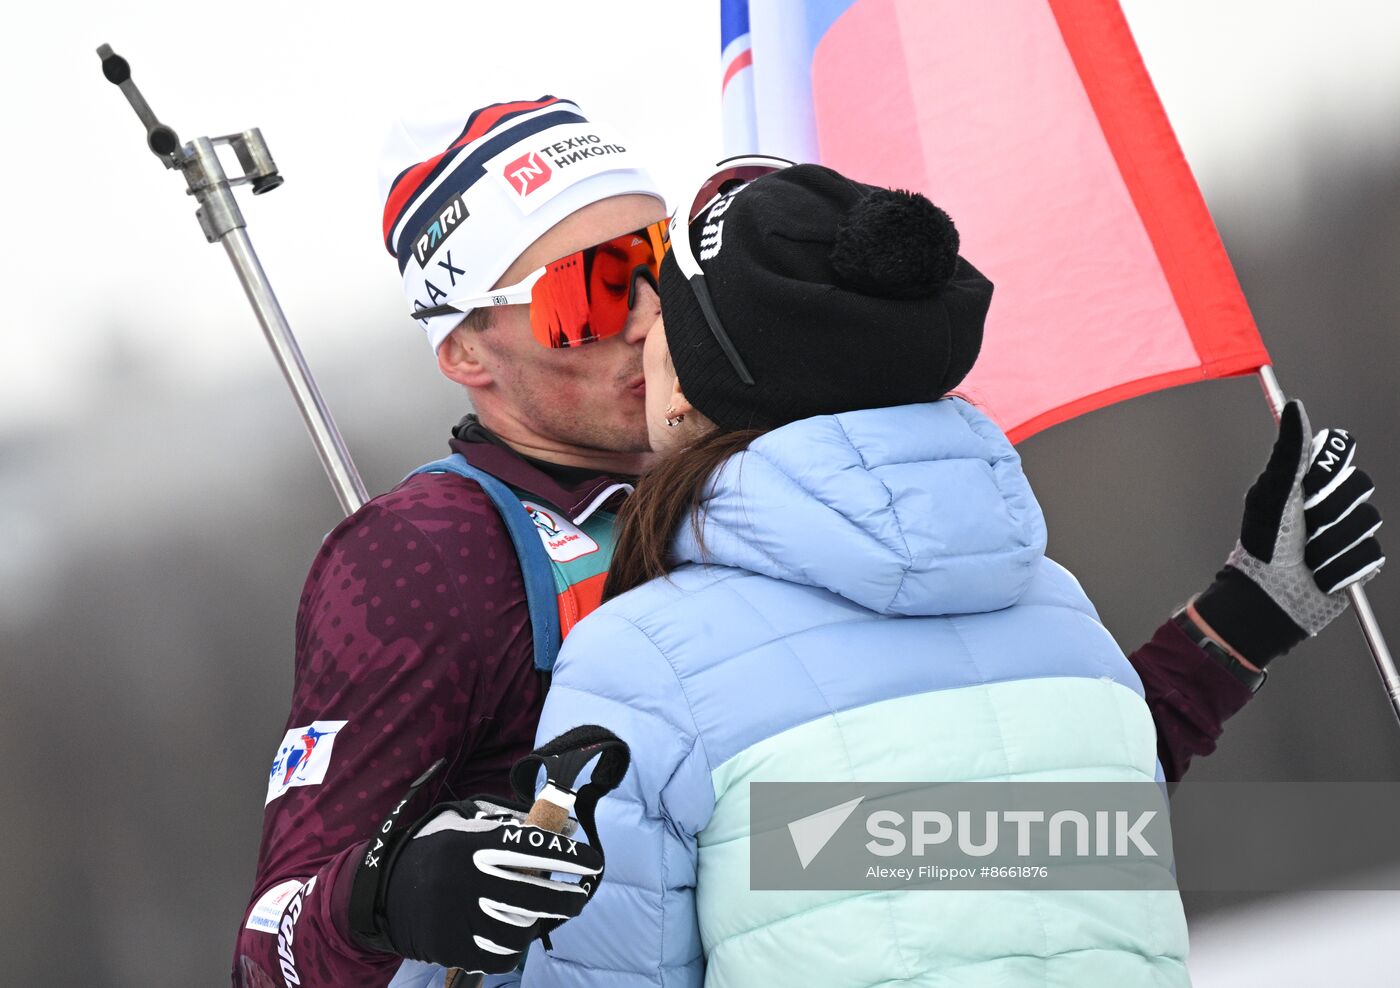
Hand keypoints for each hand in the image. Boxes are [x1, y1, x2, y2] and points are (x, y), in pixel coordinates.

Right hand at [356, 796, 601, 974]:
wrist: (383, 891)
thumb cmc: (438, 854)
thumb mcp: (466, 826)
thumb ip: (512, 825)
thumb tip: (566, 831)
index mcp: (471, 844)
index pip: (530, 847)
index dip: (567, 855)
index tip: (593, 860)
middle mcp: (465, 880)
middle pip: (534, 894)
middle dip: (567, 898)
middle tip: (579, 896)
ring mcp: (457, 916)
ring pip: (520, 928)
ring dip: (538, 923)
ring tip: (542, 915)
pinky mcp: (451, 947)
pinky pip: (500, 955)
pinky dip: (514, 948)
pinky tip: (517, 936)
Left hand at [1193, 399, 1384, 666]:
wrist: (1269, 600)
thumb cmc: (1263, 545)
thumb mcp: (1273, 494)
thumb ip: (1290, 451)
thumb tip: (1296, 406)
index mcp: (1305, 479)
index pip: (1340, 451)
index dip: (1330, 469)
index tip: (1308, 486)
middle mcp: (1328, 500)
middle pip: (1361, 486)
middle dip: (1328, 511)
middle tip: (1301, 529)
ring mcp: (1345, 530)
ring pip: (1368, 522)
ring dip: (1332, 545)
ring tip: (1307, 557)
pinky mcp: (1358, 560)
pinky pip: (1371, 554)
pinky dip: (1342, 568)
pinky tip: (1321, 576)